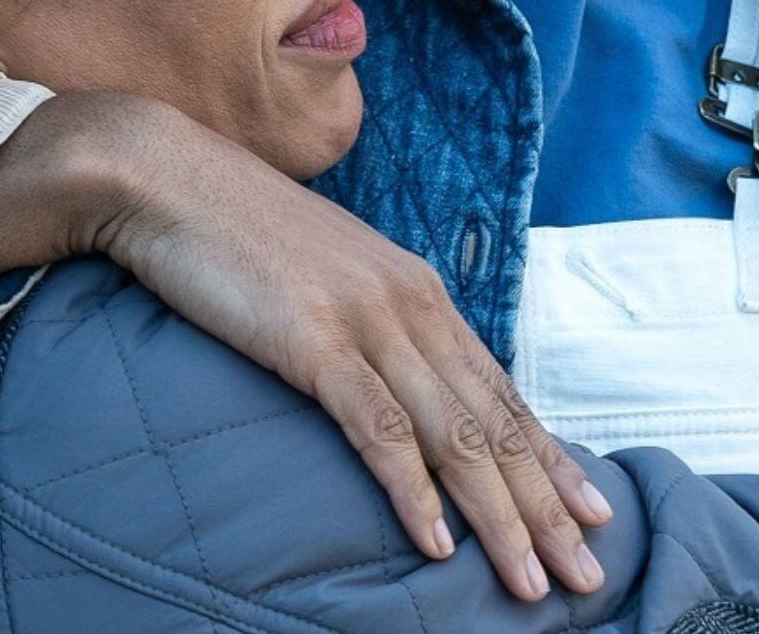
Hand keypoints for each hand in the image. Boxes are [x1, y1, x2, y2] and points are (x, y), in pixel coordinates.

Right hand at [86, 98, 608, 601]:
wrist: (166, 177)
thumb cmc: (235, 232)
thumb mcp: (326, 276)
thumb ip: (372, 324)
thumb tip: (397, 384)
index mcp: (417, 289)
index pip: (500, 389)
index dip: (550, 456)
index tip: (593, 510)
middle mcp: (408, 304)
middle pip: (493, 422)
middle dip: (547, 505)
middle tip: (590, 572)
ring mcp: (365, 320)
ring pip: (452, 435)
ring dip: (499, 517)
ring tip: (532, 581)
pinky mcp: (313, 340)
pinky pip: (377, 428)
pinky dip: (413, 491)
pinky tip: (436, 544)